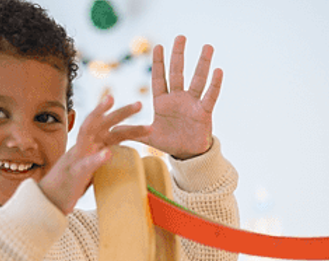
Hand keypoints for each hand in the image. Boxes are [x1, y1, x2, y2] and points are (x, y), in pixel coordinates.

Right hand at [39, 96, 149, 213]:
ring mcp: (77, 156)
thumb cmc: (72, 184)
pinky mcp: (73, 173)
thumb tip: (118, 153)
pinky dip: (96, 158)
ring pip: (87, 130)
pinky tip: (107, 153)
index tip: (142, 111)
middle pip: (102, 123)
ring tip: (112, 103)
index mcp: (91, 145)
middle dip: (120, 112)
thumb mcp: (92, 167)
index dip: (126, 121)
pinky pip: (85, 164)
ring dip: (100, 115)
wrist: (49, 200)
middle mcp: (84, 146)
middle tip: (139, 104)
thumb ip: (103, 157)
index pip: (112, 130)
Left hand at [121, 35, 223, 159]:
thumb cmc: (169, 142)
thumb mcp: (147, 137)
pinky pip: (210, 96)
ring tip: (207, 46)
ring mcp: (192, 103)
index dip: (159, 63)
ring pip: (197, 80)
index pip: (159, 78)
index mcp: (162, 102)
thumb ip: (130, 131)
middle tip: (181, 37)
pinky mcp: (204, 112)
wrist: (188, 154)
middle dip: (178, 55)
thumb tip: (110, 130)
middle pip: (177, 72)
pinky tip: (218, 70)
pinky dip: (215, 84)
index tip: (159, 46)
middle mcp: (178, 98)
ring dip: (202, 63)